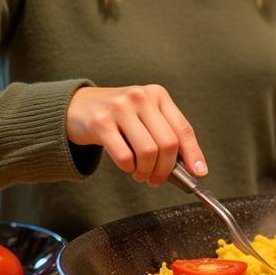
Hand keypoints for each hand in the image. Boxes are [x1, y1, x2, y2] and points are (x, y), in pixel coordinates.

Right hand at [66, 84, 206, 185]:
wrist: (76, 106)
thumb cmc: (116, 116)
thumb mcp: (144, 115)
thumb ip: (164, 133)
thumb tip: (189, 166)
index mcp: (158, 95)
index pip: (183, 128)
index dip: (193, 154)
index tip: (199, 172)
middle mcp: (142, 97)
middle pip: (168, 143)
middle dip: (166, 169)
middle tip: (158, 179)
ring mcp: (121, 108)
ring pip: (148, 152)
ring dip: (147, 171)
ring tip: (141, 174)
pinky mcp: (101, 123)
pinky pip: (125, 156)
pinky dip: (129, 168)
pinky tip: (127, 166)